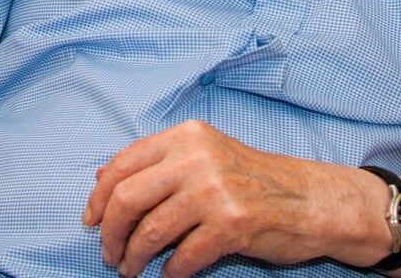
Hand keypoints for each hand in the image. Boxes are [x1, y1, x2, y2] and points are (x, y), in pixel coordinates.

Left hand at [81, 121, 386, 277]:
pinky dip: (171, 271)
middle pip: (128, 198)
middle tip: (107, 252)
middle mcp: (198, 158)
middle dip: (109, 232)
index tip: (90, 220)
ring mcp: (216, 191)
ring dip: (134, 257)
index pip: (123, 164)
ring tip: (130, 269)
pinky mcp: (232, 225)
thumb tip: (100, 178)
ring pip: (151, 231)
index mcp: (187, 137)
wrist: (310, 200)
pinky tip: (170, 273)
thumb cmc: (253, 180)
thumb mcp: (205, 154)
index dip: (99, 197)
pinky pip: (183, 257)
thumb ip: (158, 162)